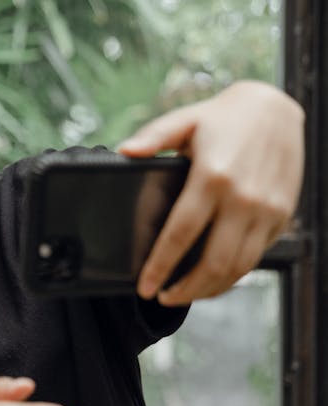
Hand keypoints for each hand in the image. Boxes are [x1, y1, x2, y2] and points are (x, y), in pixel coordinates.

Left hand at [119, 80, 303, 303]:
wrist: (276, 109)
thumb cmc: (224, 117)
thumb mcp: (184, 120)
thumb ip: (153, 138)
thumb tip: (124, 152)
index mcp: (212, 177)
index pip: (181, 234)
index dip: (160, 265)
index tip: (145, 285)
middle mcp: (243, 199)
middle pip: (213, 263)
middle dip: (185, 289)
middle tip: (161, 296)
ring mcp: (266, 211)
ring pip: (238, 267)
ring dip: (209, 289)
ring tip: (182, 294)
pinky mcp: (281, 216)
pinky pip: (256, 257)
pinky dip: (233, 276)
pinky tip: (213, 279)